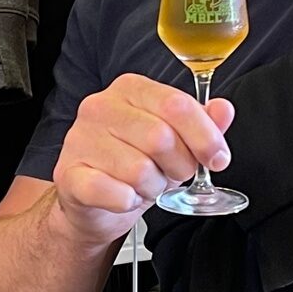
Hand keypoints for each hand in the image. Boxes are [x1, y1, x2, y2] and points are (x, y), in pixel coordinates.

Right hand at [51, 73, 235, 247]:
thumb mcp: (175, 141)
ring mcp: (80, 139)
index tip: (217, 159)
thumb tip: (224, 109)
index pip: (176, 104)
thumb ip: (202, 124)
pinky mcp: (68, 174)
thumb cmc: (133, 164)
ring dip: (152, 187)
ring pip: (139, 170)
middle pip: (160, 137)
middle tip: (173, 174)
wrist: (92, 202)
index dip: (205, 136)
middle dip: (179, 166)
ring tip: (144, 185)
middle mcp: (100, 107)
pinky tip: (125, 198)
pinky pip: (114, 192)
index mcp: (130, 89)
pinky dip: (128, 202)